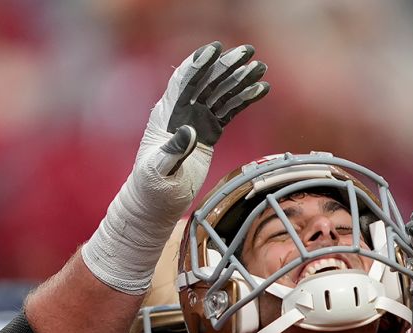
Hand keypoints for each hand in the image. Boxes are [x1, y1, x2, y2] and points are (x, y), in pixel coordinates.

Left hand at [82, 43, 268, 293]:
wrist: (155, 202)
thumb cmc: (151, 187)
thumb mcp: (159, 170)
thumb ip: (172, 150)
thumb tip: (189, 132)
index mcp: (166, 114)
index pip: (184, 81)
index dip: (199, 63)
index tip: (216, 49)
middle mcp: (182, 111)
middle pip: (207, 81)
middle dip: (227, 65)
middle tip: (249, 52)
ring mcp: (196, 120)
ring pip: (221, 93)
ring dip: (240, 79)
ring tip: (261, 68)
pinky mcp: (208, 132)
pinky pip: (229, 111)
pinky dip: (244, 99)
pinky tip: (261, 90)